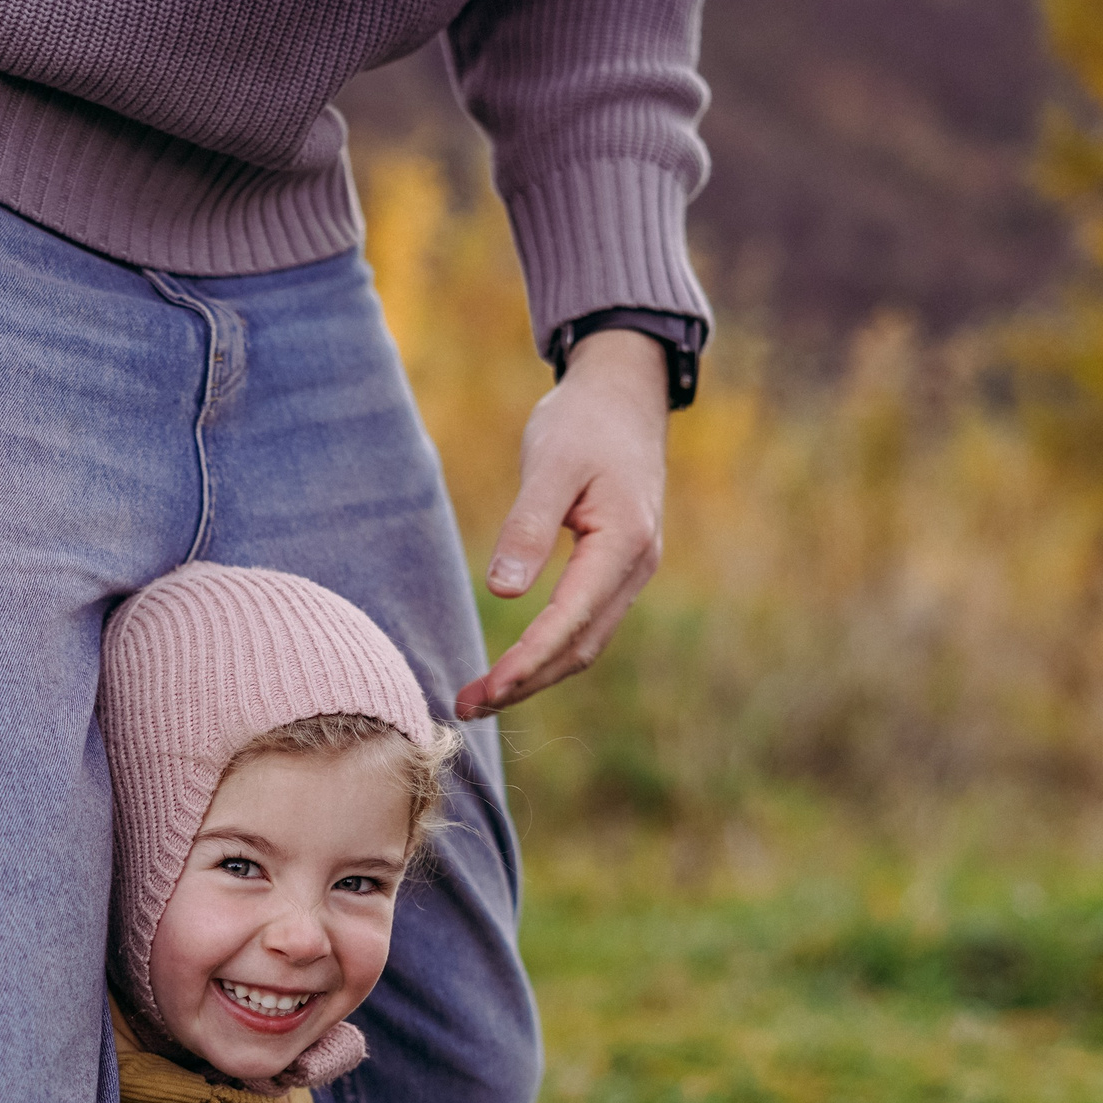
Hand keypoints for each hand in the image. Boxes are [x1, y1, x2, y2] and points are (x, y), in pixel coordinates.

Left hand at [454, 329, 670, 719]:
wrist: (625, 395)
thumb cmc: (583, 422)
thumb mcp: (549, 464)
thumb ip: (527, 526)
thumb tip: (503, 591)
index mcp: (624, 542)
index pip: (571, 619)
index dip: (527, 660)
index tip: (485, 689)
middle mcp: (637, 565)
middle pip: (580, 647)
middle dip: (525, 683)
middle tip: (465, 707)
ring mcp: (632, 571)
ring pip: (585, 642)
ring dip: (535, 675)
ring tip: (479, 696)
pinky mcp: (618, 569)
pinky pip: (585, 625)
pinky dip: (548, 651)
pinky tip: (513, 665)